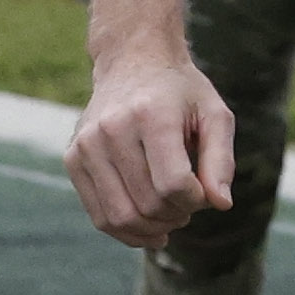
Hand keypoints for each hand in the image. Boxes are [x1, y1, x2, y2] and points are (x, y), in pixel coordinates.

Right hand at [68, 40, 236, 246]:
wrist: (133, 63)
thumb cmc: (182, 94)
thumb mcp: (215, 116)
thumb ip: (221, 160)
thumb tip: (221, 205)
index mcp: (150, 116)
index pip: (173, 184)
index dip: (196, 200)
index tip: (206, 192)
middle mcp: (111, 130)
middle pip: (148, 203)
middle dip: (177, 215)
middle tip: (191, 206)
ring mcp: (86, 145)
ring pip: (120, 215)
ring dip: (154, 229)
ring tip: (172, 217)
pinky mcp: (73, 158)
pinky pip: (99, 214)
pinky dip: (127, 231)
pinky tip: (150, 230)